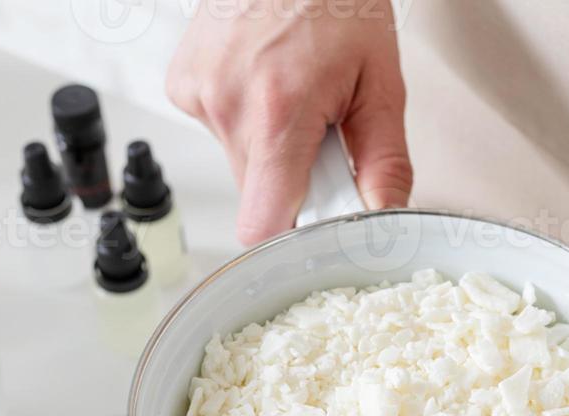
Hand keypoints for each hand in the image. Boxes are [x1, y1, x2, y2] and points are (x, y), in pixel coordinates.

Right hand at [166, 0, 411, 243]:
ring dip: (270, 146)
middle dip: (294, 178)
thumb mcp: (381, 82)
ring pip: (241, 162)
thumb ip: (385, 160)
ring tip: (293, 92)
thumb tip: (384, 215)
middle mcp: (228, 105)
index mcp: (279, 112)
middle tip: (322, 132)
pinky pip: (220, 130)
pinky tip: (265, 79)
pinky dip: (246, 118)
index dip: (288, 238)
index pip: (261, 224)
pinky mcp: (183, 85)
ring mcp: (199, 93)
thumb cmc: (338, 0)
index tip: (312, 229)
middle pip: (259, 194)